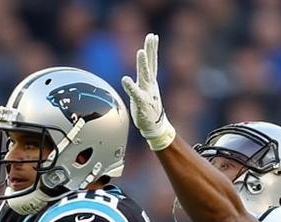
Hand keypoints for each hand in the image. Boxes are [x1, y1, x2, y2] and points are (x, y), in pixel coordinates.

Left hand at [121, 33, 175, 151]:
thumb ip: (143, 79)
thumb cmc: (148, 107)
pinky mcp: (141, 103)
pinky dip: (131, 86)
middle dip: (151, 50)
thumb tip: (140, 73)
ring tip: (140, 52)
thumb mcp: (145, 90)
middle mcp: (149, 85)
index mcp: (150, 81)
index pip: (152, 62)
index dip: (152, 49)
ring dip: (142, 64)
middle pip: (150, 64)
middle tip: (151, 37)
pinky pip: (135, 94)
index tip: (153, 36)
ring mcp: (146, 93)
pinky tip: (125, 79)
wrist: (154, 126)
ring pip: (144, 76)